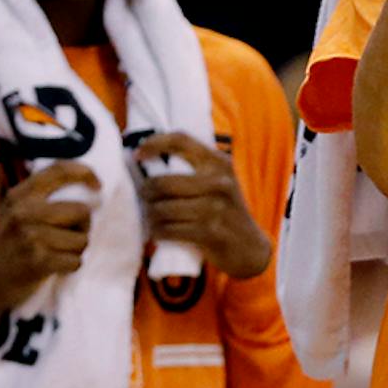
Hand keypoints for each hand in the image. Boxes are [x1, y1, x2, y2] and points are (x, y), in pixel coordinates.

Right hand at [0, 163, 97, 316]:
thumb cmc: (3, 247)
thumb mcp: (11, 212)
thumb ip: (37, 199)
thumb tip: (83, 191)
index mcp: (19, 195)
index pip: (60, 171)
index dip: (85, 173)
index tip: (98, 186)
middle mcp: (25, 211)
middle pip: (81, 211)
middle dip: (82, 228)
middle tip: (66, 238)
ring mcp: (31, 236)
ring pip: (82, 239)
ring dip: (75, 251)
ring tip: (55, 254)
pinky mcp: (39, 261)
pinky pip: (76, 261)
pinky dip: (70, 267)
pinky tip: (53, 268)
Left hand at [136, 133, 269, 278]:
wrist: (249, 247)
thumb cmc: (225, 212)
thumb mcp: (219, 182)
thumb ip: (195, 168)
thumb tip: (146, 160)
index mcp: (220, 163)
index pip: (181, 140)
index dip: (154, 143)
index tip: (138, 154)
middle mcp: (220, 182)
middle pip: (163, 182)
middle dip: (146, 193)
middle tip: (145, 200)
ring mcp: (215, 208)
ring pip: (161, 209)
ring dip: (150, 216)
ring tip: (152, 219)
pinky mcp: (209, 233)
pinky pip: (167, 230)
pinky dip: (158, 233)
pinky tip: (160, 233)